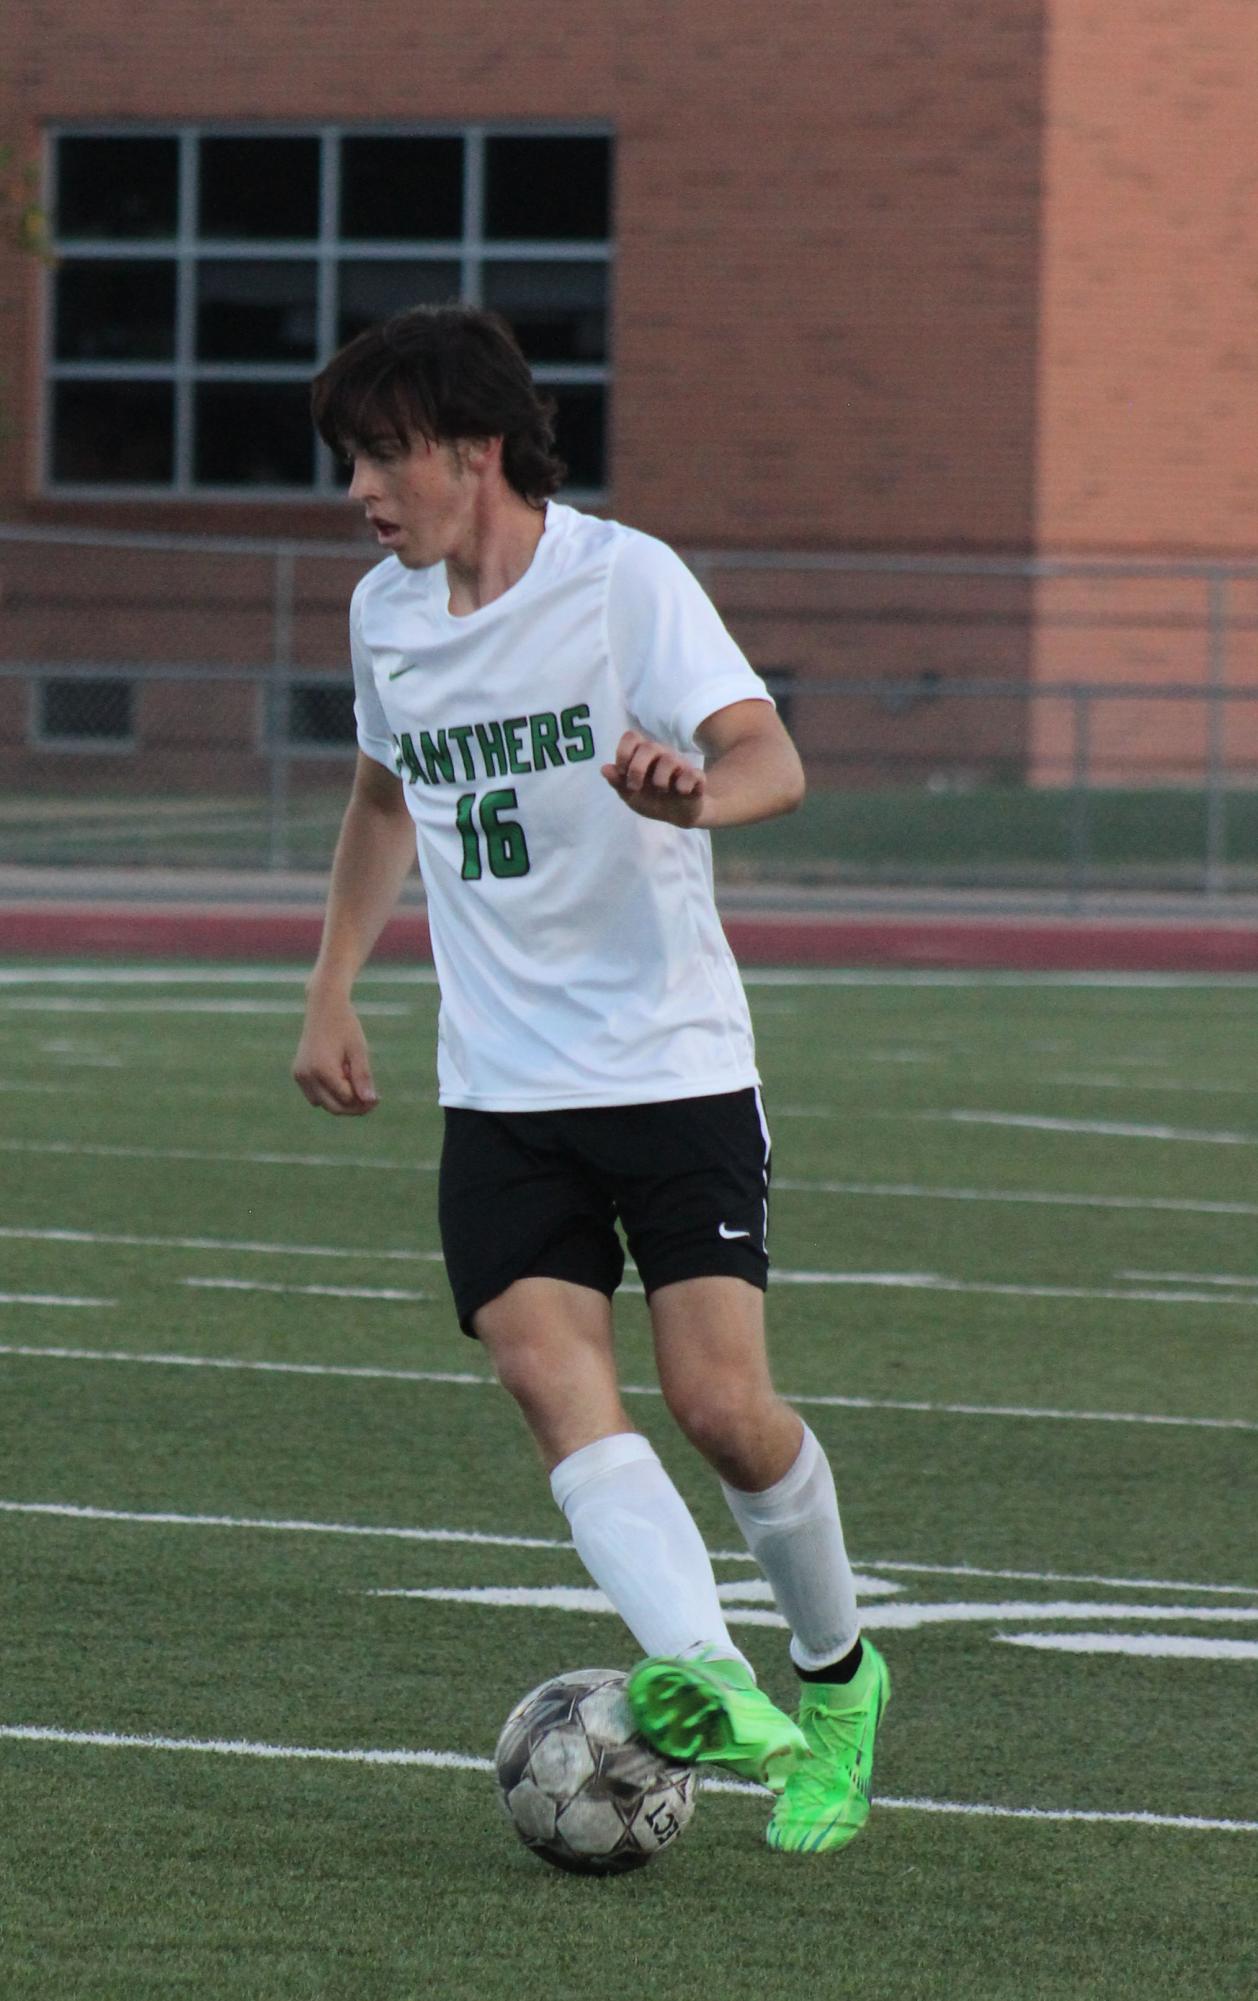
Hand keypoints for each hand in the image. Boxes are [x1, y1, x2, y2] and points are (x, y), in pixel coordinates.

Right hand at [292, 990, 378, 1114]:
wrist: (324, 1007)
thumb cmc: (345, 1026)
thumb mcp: (359, 1051)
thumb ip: (363, 1077)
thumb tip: (370, 1101)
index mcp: (322, 1069)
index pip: (345, 1099)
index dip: (363, 1102)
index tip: (378, 1098)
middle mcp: (307, 1075)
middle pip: (332, 1107)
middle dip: (352, 1107)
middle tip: (371, 1099)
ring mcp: (300, 1075)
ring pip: (322, 1104)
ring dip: (339, 1100)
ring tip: (351, 1079)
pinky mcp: (298, 1073)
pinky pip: (314, 1094)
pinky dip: (328, 1092)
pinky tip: (340, 1075)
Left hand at [600, 730, 706, 826]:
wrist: (678, 815)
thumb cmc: (652, 799)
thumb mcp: (630, 795)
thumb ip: (617, 782)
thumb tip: (604, 768)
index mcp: (643, 755)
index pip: (631, 737)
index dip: (623, 752)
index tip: (622, 772)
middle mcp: (661, 754)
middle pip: (649, 746)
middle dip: (637, 768)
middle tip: (635, 787)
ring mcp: (679, 764)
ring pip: (669, 760)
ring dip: (660, 781)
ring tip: (661, 791)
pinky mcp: (696, 777)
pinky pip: (692, 775)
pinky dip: (684, 786)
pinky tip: (681, 793)